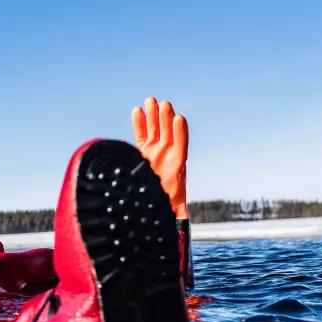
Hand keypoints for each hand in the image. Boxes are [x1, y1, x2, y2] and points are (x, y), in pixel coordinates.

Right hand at [131, 97, 187, 218]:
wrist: (151, 211)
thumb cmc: (163, 212)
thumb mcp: (173, 213)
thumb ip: (178, 214)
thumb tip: (183, 220)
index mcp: (175, 171)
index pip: (180, 148)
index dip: (180, 134)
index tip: (179, 119)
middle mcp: (165, 159)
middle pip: (168, 135)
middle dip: (166, 119)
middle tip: (165, 105)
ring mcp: (154, 153)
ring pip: (155, 131)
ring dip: (154, 116)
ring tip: (151, 101)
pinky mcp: (142, 153)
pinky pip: (142, 134)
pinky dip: (140, 123)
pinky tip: (137, 110)